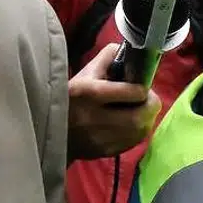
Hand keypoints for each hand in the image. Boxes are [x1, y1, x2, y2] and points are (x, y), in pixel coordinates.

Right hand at [67, 43, 161, 159]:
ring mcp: (100, 138)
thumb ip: (107, 57)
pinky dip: (139, 131)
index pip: (132, 92)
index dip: (141, 88)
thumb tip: (127, 50)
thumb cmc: (70, 97)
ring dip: (147, 118)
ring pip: (141, 131)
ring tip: (139, 110)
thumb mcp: (84, 73)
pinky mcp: (105, 151)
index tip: (139, 85)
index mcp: (89, 93)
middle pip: (139, 116)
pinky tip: (131, 124)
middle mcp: (95, 118)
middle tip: (146, 98)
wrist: (52, 131)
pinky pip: (134, 142)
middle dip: (150, 104)